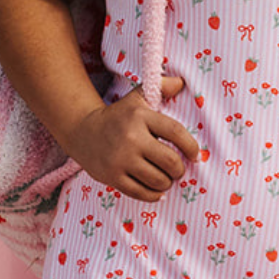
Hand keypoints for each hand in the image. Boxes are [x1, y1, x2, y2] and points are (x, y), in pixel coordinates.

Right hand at [67, 74, 200, 200]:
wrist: (83, 131)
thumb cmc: (118, 116)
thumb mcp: (136, 98)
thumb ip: (161, 87)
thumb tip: (181, 83)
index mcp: (141, 116)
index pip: (176, 132)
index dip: (191, 147)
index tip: (195, 155)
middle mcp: (131, 138)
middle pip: (170, 161)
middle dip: (179, 169)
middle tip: (177, 169)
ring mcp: (120, 159)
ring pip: (158, 180)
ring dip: (167, 182)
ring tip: (164, 177)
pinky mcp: (112, 176)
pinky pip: (141, 193)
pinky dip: (154, 195)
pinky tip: (156, 190)